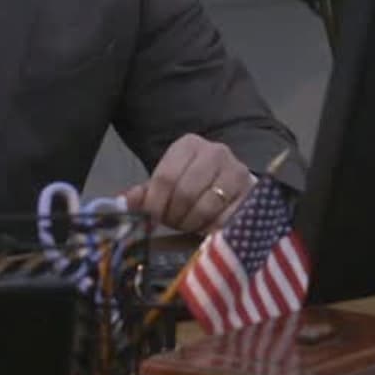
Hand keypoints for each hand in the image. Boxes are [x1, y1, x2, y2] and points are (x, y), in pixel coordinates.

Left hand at [122, 134, 251, 233]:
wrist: (232, 183)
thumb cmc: (195, 184)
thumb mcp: (169, 183)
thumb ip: (145, 193)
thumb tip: (122, 203)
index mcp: (189, 145)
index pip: (165, 177)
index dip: (155, 204)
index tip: (151, 220)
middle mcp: (215, 152)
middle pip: (185, 193)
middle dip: (174, 216)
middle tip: (173, 224)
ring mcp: (237, 171)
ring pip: (206, 207)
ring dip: (192, 224)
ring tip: (189, 225)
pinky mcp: (252, 193)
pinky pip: (226, 219)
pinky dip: (213, 229)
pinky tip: (208, 228)